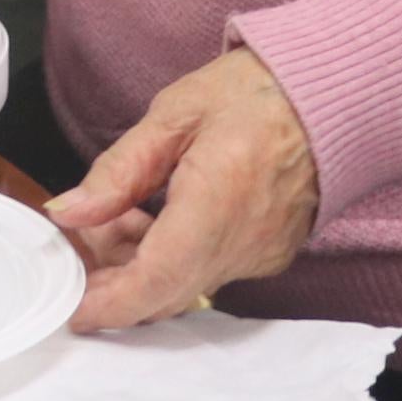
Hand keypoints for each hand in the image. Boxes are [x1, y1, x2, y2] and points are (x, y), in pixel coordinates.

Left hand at [44, 46, 321, 331]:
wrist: (332, 94)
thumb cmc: (257, 92)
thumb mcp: (173, 115)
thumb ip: (118, 171)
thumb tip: (69, 212)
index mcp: (216, 203)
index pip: (154, 281)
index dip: (107, 303)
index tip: (72, 308)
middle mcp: (242, 243)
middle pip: (165, 293)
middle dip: (114, 283)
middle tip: (79, 249)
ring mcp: (261, 254)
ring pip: (186, 284)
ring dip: (141, 267)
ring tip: (113, 218)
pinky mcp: (270, 252)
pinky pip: (210, 271)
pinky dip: (174, 258)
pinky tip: (154, 220)